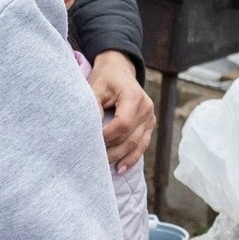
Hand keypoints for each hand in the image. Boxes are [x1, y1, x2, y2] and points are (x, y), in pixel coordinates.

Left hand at [88, 50, 156, 171]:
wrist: (118, 70)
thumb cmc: (104, 79)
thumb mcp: (94, 88)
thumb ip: (93, 108)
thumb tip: (89, 132)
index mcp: (134, 96)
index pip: (123, 124)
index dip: (107, 136)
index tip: (91, 142)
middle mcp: (146, 108)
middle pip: (129, 137)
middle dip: (111, 150)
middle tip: (93, 160)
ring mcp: (150, 117)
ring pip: (136, 144)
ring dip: (120, 157)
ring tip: (104, 169)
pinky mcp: (148, 125)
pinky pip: (142, 145)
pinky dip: (131, 158)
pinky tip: (121, 168)